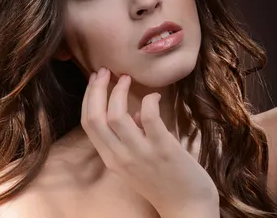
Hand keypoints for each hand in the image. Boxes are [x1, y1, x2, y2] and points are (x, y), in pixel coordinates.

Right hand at [81, 68, 218, 216]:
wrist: (188, 209)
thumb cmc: (164, 183)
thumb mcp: (135, 163)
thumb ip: (128, 140)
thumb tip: (130, 113)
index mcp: (111, 158)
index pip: (88, 123)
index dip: (88, 97)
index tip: (95, 80)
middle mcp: (120, 157)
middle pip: (95, 118)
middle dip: (96, 89)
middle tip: (105, 71)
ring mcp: (141, 154)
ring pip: (116, 116)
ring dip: (118, 91)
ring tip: (126, 78)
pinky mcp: (163, 150)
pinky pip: (148, 118)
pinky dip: (148, 101)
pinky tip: (154, 96)